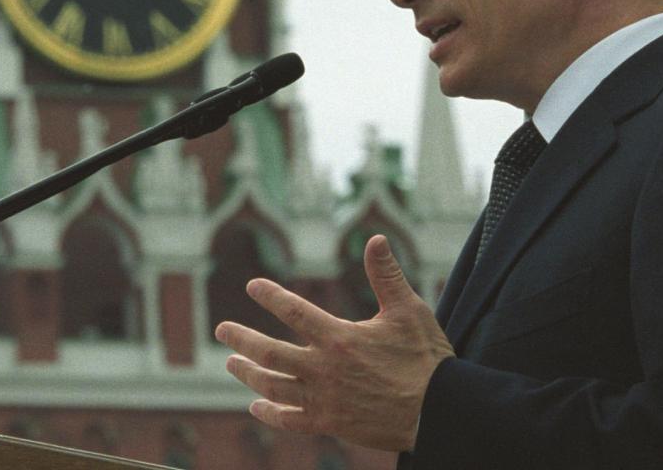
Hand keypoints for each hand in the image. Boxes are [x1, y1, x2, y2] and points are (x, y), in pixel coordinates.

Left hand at [214, 235, 454, 451]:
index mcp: (340, 338)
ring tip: (232, 363)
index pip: (294, 312)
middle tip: (221, 330)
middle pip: (270, 353)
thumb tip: (375, 239)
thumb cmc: (426, 359)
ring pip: (273, 386)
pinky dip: (270, 413)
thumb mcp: (408, 311)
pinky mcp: (330, 423)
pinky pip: (290, 419)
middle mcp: (325, 369)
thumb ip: (386, 275)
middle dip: (242, 339)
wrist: (440, 412)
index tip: (253, 286)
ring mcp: (324, 399)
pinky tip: (257, 405)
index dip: (271, 296)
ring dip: (249, 374)